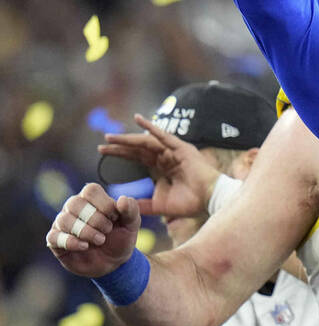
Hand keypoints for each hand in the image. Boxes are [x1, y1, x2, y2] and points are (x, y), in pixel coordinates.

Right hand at [46, 183, 139, 277]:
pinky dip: (71, 242)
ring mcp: (62, 224)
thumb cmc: (120, 238)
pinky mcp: (55, 241)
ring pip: (64, 219)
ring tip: (100, 240)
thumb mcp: (131, 224)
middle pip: (74, 203)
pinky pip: (54, 237)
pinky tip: (85, 246)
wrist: (113, 262)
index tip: (115, 218)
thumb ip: (131, 210)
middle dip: (95, 219)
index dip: (104, 204)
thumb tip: (122, 199)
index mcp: (92, 199)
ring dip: (85, 231)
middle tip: (107, 230)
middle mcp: (74, 208)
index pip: (90, 190)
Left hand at [97, 114, 218, 217]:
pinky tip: (138, 119)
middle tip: (102, 144)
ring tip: (110, 137)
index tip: (102, 152)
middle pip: (138, 149)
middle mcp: (165, 157)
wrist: (208, 200)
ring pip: (146, 142)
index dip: (120, 155)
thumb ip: (141, 204)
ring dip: (128, 139)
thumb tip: (122, 205)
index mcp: (161, 169)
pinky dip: (151, 127)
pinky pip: (163, 135)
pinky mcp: (180, 148)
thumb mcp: (158, 206)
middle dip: (119, 146)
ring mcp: (173, 151)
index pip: (136, 158)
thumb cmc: (189, 203)